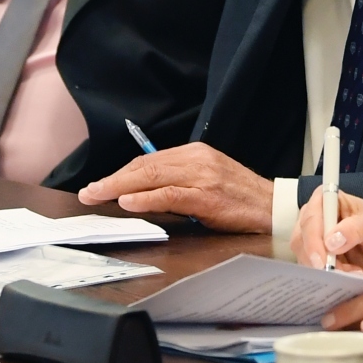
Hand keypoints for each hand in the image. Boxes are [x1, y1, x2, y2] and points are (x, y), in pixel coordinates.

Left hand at [75, 142, 272, 233]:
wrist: (274, 208)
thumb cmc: (240, 200)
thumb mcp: (207, 182)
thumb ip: (178, 182)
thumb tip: (142, 193)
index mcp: (195, 153)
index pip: (148, 160)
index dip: (120, 173)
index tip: (99, 185)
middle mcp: (196, 159)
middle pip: (145, 166)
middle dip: (112, 179)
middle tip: (88, 192)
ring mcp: (202, 176)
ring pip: (152, 176)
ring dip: (119, 187)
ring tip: (97, 196)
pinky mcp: (207, 196)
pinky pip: (170, 194)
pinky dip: (146, 197)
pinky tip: (128, 202)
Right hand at [291, 198, 362, 275]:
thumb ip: (356, 229)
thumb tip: (330, 242)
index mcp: (327, 200)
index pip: (310, 219)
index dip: (312, 240)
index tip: (323, 261)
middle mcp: (315, 219)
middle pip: (301, 241)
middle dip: (319, 261)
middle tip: (341, 274)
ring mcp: (314, 241)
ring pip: (305, 260)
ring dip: (327, 272)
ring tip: (355, 273)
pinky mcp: (319, 262)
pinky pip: (314, 274)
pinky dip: (330, 280)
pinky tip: (350, 279)